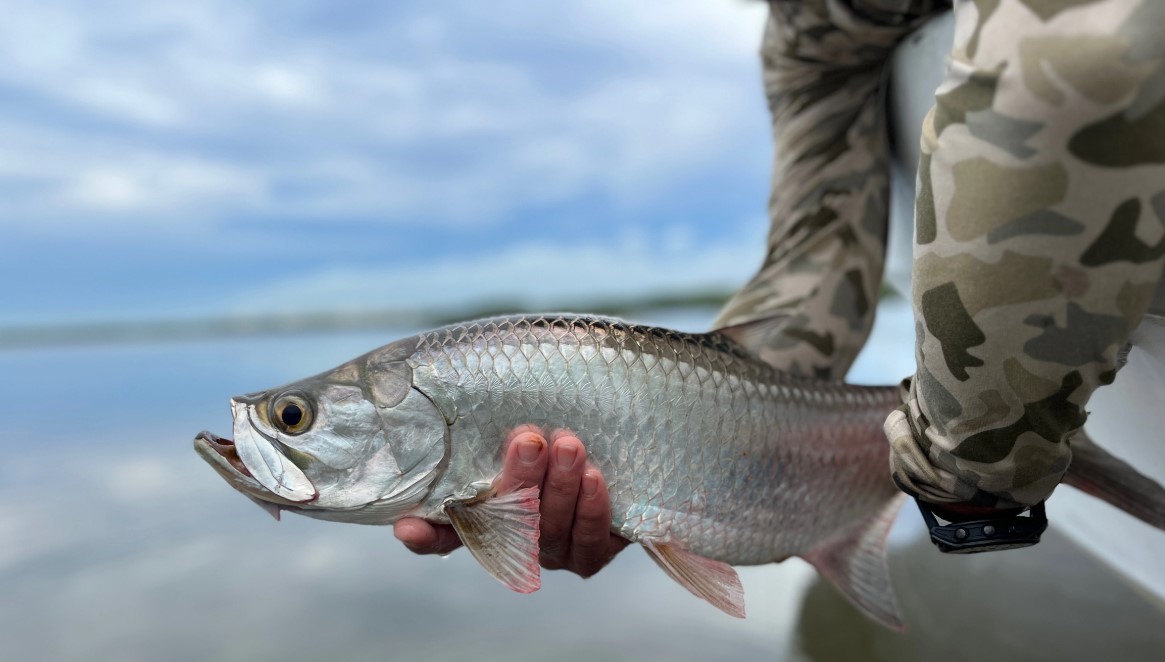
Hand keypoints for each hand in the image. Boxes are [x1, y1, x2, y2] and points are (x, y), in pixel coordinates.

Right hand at [393, 425, 629, 576]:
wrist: (615, 446)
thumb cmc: (555, 425)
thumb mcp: (524, 415)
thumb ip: (495, 413)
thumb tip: (464, 372)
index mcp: (481, 507)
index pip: (441, 530)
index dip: (422, 534)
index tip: (406, 525)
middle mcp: (510, 535)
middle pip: (503, 524)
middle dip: (517, 480)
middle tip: (528, 440)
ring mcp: (548, 549)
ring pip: (547, 532)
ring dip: (559, 488)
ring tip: (570, 447)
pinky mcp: (588, 554)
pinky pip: (587, 543)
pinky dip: (590, 510)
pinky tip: (593, 478)